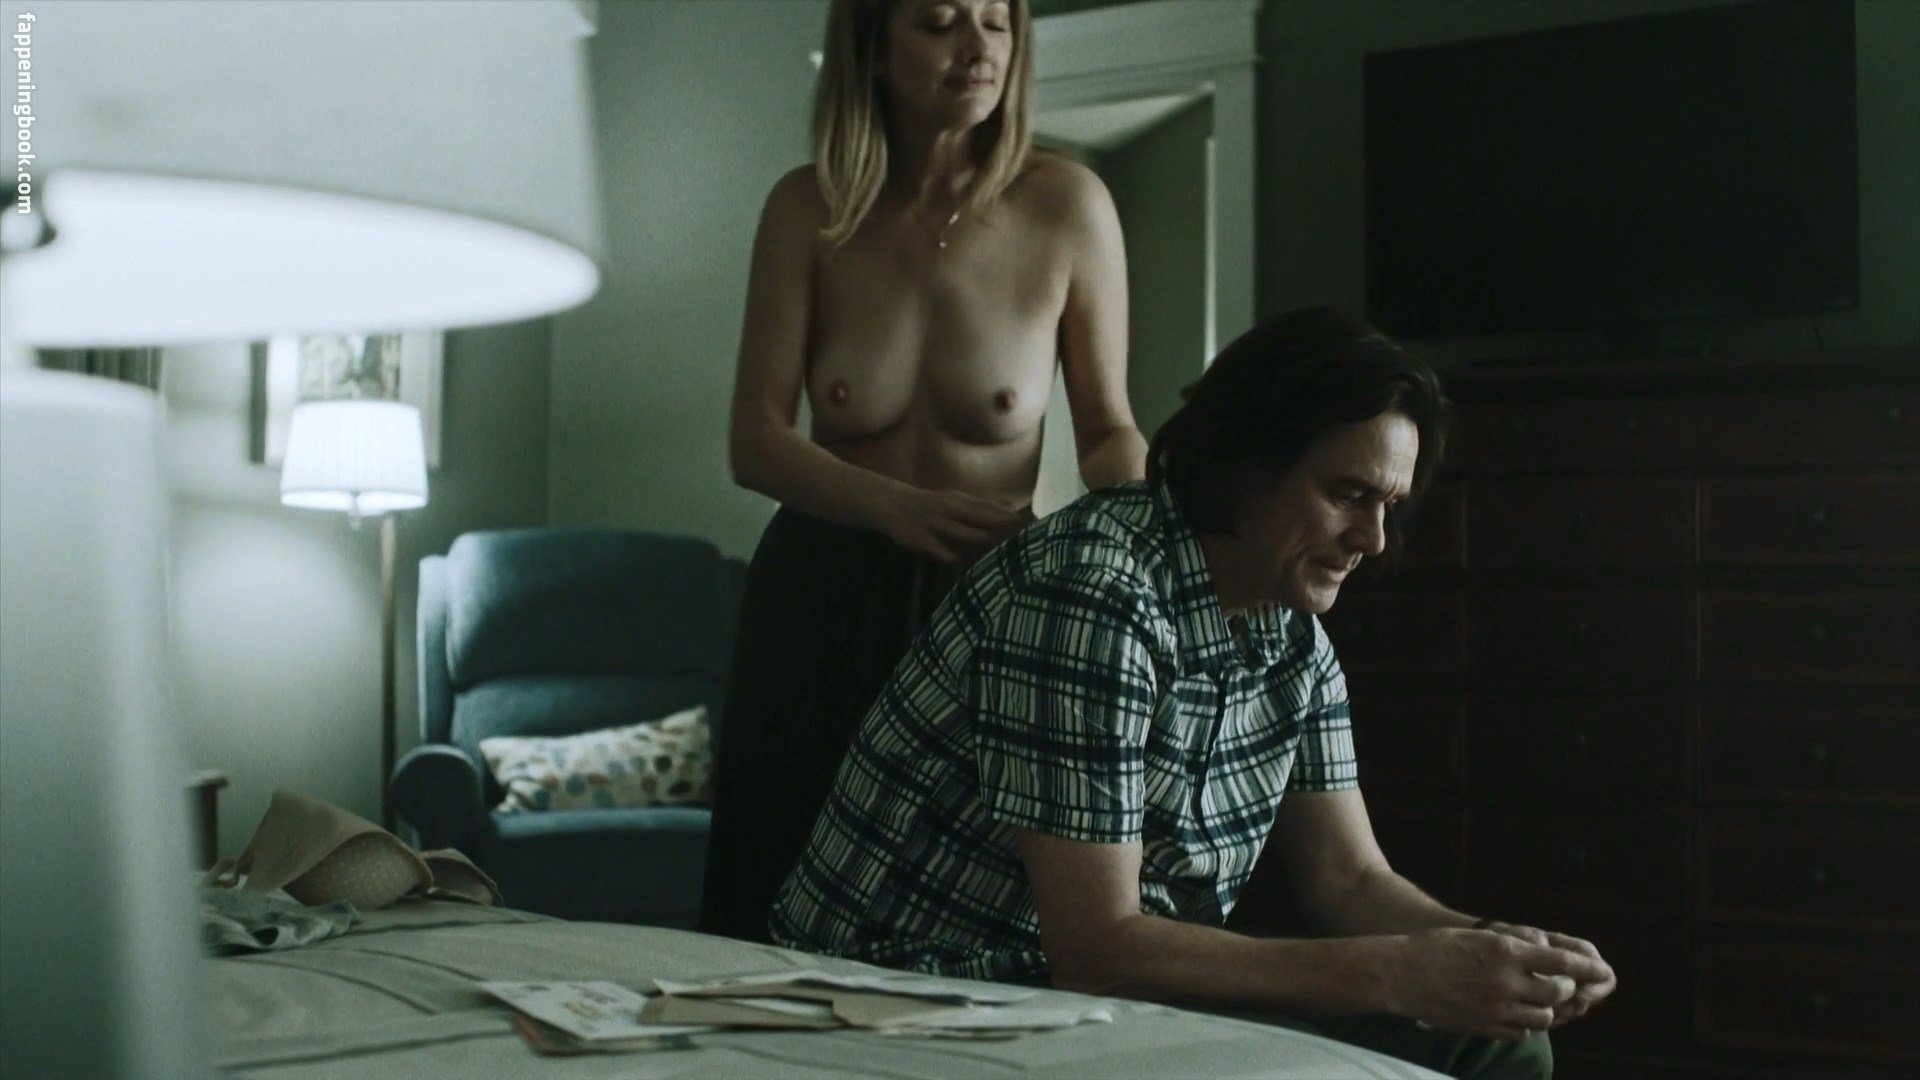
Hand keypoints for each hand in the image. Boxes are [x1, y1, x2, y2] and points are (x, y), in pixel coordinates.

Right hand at [879, 487, 1027, 564]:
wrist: (892, 504)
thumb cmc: (930, 503)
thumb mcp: (954, 499)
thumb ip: (979, 505)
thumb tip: (1008, 506)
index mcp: (959, 500)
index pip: (989, 507)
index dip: (1008, 515)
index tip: (1029, 522)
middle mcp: (951, 510)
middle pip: (982, 518)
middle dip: (1002, 526)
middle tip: (1021, 536)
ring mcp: (936, 524)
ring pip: (965, 533)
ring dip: (982, 540)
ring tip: (999, 551)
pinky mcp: (922, 539)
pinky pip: (942, 551)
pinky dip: (953, 556)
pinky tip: (961, 561)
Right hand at [1384, 927, 1613, 1040]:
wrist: (1400, 974)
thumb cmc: (1436, 947)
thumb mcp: (1479, 936)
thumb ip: (1514, 945)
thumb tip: (1545, 950)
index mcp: (1505, 951)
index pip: (1563, 963)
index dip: (1589, 968)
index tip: (1605, 971)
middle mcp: (1505, 981)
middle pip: (1558, 994)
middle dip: (1567, 990)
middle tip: (1562, 985)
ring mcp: (1495, 1008)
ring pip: (1543, 1018)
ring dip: (1548, 1010)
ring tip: (1538, 1001)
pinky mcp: (1484, 1027)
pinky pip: (1520, 1033)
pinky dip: (1526, 1025)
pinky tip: (1517, 1015)